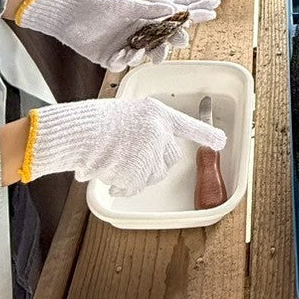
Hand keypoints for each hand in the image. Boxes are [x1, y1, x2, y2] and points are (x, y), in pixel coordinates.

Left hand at [17, 0, 190, 70]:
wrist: (70, 14)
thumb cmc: (97, 5)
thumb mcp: (126, 5)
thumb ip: (149, 9)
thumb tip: (171, 9)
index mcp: (137, 21)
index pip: (157, 30)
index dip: (166, 35)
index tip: (176, 39)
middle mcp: (129, 35)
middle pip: (148, 47)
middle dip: (155, 52)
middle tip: (159, 54)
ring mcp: (118, 47)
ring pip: (134, 58)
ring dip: (136, 57)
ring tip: (135, 52)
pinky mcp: (105, 57)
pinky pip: (117, 65)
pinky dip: (119, 62)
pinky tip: (119, 55)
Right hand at [25, 96, 224, 196]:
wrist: (78, 132)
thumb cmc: (96, 123)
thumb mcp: (128, 115)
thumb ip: (148, 128)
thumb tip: (157, 147)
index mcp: (157, 113)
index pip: (188, 125)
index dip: (206, 135)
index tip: (221, 142)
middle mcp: (159, 131)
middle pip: (170, 158)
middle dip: (154, 162)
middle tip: (130, 156)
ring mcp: (150, 151)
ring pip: (154, 174)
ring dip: (137, 174)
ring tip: (115, 161)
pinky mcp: (139, 170)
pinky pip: (136, 185)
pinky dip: (123, 184)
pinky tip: (109, 171)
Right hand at [107, 0, 219, 21]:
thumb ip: (165, 7)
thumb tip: (181, 16)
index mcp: (158, 18)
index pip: (182, 19)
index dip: (197, 16)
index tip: (211, 14)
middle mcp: (163, 12)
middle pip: (187, 11)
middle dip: (203, 6)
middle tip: (216, 4)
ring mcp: (166, 2)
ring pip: (188, 2)